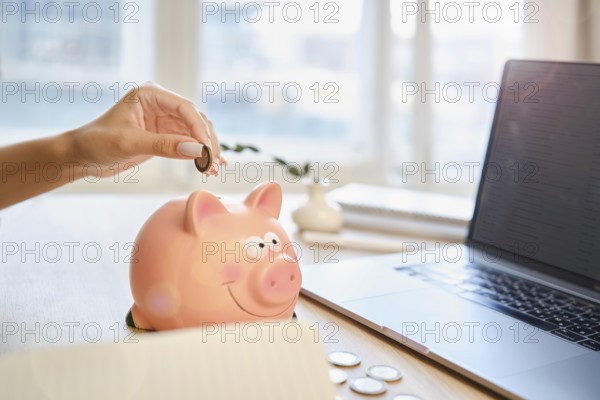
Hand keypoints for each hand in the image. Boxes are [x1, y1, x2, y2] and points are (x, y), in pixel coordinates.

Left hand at [70, 82, 223, 176]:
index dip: (199, 128)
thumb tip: (197, 150)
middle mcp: (160, 103)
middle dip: (206, 141)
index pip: (184, 108)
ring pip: (196, 132)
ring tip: (213, 169)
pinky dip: (199, 154)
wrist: (82, 156)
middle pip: (195, 119)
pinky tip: (210, 167)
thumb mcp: (129, 144)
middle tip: (213, 163)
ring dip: (206, 149)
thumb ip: (164, 145)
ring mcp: (164, 119)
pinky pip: (189, 143)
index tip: (206, 150)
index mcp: (149, 94)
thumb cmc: (97, 143)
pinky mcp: (165, 135)